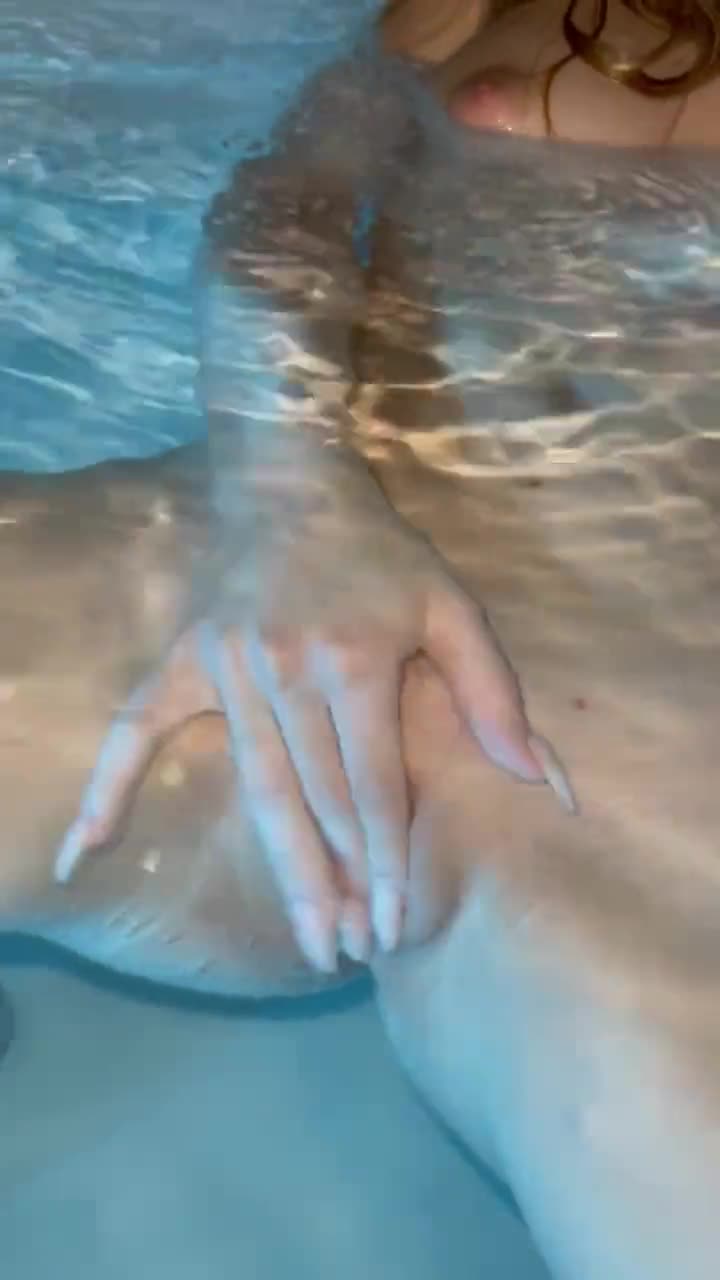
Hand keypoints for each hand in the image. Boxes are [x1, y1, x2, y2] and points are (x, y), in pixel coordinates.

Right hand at [54, 474, 573, 971]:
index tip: (393, 924)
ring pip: (257, 787)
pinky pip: (135, 730)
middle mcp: (286, 670)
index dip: (384, 860)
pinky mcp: (184, 661)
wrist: (291, 481)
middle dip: (339, 883)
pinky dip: (108, 790)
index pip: (372, 784)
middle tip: (351, 953)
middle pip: (317, 799)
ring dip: (282, 867)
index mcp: (354, 658)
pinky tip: (88, 853)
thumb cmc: (380, 551)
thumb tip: (542, 780)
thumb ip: (494, 694)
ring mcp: (227, 668)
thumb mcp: (451, 606)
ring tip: (305, 937)